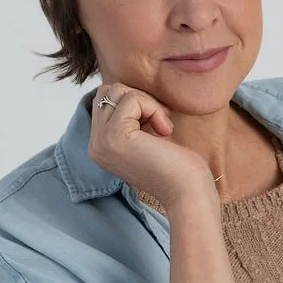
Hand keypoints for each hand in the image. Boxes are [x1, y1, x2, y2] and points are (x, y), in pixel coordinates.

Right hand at [88, 82, 214, 209]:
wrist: (188, 193)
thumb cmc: (177, 167)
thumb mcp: (146, 136)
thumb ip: (130, 118)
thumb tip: (128, 89)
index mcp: (100, 146)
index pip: (105, 100)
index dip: (136, 104)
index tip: (156, 126)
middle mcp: (95, 144)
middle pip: (108, 91)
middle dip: (139, 99)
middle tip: (159, 123)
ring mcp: (101, 141)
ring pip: (118, 91)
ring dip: (147, 103)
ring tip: (161, 128)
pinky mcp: (114, 136)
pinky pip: (131, 99)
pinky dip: (154, 109)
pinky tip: (164, 131)